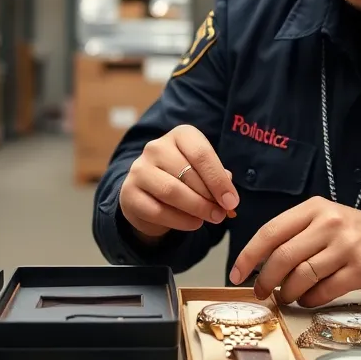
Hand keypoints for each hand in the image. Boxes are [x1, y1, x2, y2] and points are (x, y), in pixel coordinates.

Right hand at [118, 125, 240, 239]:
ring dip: (196, 208)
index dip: (218, 180)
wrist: (150, 194)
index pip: (201, 154)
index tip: (231, 201)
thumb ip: (217, 179)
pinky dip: (180, 221)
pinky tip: (194, 223)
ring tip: (212, 218)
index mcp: (180, 136)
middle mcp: (156, 147)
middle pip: (187, 173)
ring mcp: (139, 169)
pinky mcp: (129, 193)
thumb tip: (228, 196)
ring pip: (171, 191)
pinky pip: (157, 211)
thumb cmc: (185, 180)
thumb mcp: (203, 173)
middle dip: (209, 197)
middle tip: (223, 213)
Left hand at [228, 197, 360, 307]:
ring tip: (288, 298)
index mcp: (316, 209)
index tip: (236, 273)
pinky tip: (310, 300)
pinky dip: (311, 300)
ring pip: (301, 276)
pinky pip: (324, 291)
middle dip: (265, 280)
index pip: (271, 231)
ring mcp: (346, 247)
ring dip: (288, 293)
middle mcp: (330, 224)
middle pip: (282, 256)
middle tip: (261, 293)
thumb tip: (264, 264)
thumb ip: (301, 236)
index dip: (249, 255)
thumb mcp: (331, 221)